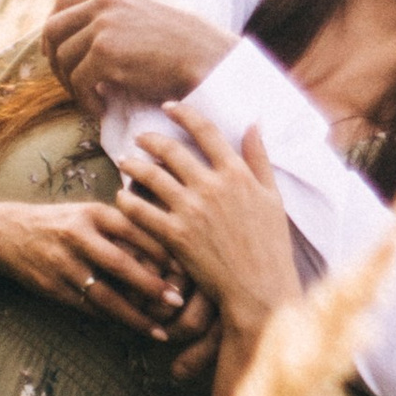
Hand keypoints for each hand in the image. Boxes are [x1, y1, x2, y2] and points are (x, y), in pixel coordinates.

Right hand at [0, 198, 189, 334]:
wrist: (10, 234)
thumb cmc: (64, 223)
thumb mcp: (92, 213)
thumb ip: (126, 226)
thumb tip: (174, 248)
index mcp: (94, 213)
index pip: (135, 230)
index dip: (162, 250)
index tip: (187, 267)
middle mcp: (77, 236)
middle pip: (120, 264)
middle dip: (151, 286)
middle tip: (178, 301)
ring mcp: (63, 264)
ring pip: (104, 295)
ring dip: (134, 316)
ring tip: (159, 330)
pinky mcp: (53, 287)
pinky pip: (88, 308)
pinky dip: (112, 319)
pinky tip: (133, 329)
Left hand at [44, 0, 237, 115]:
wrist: (208, 58)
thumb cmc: (188, 43)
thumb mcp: (152, 8)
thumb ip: (122, 9)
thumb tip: (93, 27)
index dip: (55, 26)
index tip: (57, 49)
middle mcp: (106, 0)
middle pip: (53, 27)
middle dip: (53, 57)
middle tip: (66, 79)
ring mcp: (104, 25)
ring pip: (63, 58)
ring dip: (71, 83)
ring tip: (89, 97)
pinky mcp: (105, 53)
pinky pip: (78, 81)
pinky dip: (85, 100)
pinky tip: (101, 108)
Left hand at [115, 108, 300, 332]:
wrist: (259, 288)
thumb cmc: (271, 245)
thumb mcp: (273, 197)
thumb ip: (260, 158)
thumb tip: (254, 123)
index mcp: (237, 173)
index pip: (206, 130)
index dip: (184, 113)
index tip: (169, 107)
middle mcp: (212, 186)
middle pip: (171, 150)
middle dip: (150, 139)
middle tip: (139, 138)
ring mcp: (191, 210)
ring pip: (151, 176)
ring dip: (133, 165)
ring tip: (125, 162)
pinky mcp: (175, 235)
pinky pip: (142, 211)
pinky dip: (128, 200)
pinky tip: (123, 198)